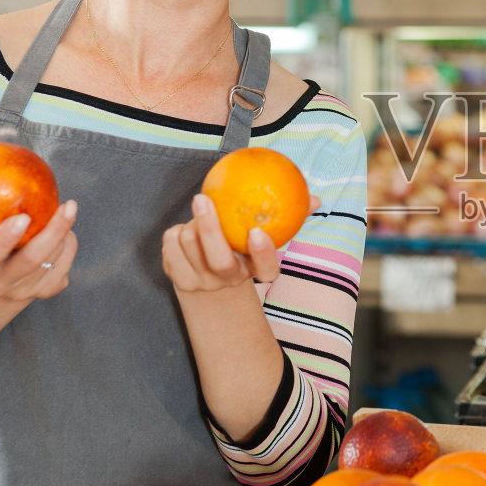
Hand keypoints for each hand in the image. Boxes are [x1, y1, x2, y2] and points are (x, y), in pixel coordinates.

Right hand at [0, 178, 78, 301]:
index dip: (3, 239)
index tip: (22, 217)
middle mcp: (0, 284)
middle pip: (30, 261)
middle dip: (53, 233)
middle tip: (67, 205)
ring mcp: (24, 292)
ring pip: (52, 263)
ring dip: (64, 236)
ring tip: (65, 212)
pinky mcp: (44, 293)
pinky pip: (64, 271)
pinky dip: (69, 249)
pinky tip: (67, 232)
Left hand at [162, 193, 320, 293]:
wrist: (210, 287)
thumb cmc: (243, 251)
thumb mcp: (267, 239)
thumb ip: (289, 219)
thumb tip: (316, 199)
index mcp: (255, 272)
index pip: (266, 269)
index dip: (263, 253)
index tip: (257, 232)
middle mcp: (229, 281)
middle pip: (219, 260)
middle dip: (209, 228)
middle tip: (203, 198)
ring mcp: (201, 283)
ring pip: (189, 243)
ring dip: (192, 223)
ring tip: (200, 215)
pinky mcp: (177, 278)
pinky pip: (170, 245)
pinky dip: (175, 232)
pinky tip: (184, 230)